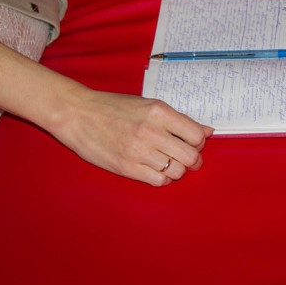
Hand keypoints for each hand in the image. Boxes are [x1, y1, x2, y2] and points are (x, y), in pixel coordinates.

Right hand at [49, 88, 213, 186]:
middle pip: (190, 156)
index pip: (196, 135)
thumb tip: (207, 131)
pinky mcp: (126, 167)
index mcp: (159, 112)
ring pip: (176, 171)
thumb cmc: (114, 107)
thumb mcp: (148, 105)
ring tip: (167, 162)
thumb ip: (178, 119)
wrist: (77, 113)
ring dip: (176, 169)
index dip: (198, 142)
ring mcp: (138, 151)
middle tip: (186, 159)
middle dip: (193, 160)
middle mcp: (151, 131)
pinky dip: (162, 178)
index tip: (192, 142)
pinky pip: (158, 180)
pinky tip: (155, 169)